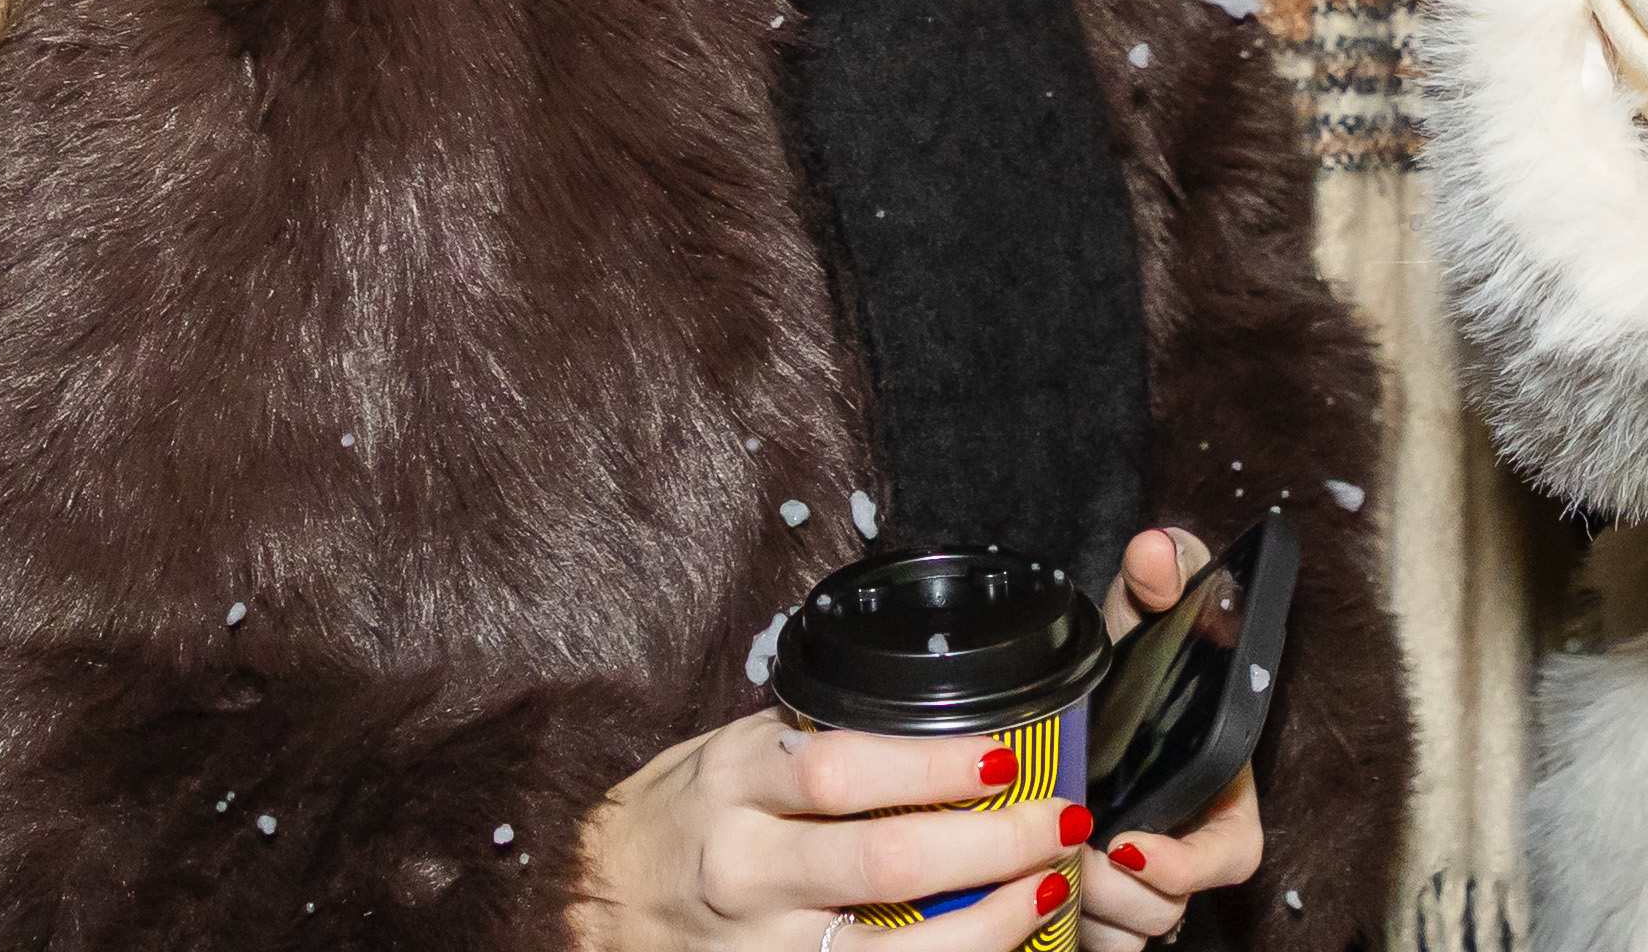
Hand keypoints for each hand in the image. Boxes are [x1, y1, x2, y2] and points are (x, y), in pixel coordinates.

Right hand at [568, 707, 1069, 951]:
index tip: (1005, 758)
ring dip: (987, 924)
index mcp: (734, 782)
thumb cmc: (675, 819)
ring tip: (1047, 889)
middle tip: (1060, 821)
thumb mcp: (725, 754)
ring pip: (891, 951)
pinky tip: (994, 949)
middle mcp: (745, 868)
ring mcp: (762, 945)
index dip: (934, 768)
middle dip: (991, 843)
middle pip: (885, 862)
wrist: (588, 908)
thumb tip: (932, 719)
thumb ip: (807, 743)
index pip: (843, 771)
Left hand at [1072, 528, 1265, 941]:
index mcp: (1215, 786)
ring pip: (1133, 930)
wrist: (1090, 684)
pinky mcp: (1102, 898)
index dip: (1189, 865)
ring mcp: (1144, 876)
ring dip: (1090, 913)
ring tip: (1041, 870)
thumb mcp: (1144, 606)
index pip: (1231, 854)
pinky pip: (1098, 940)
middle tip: (1063, 856)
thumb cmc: (1132, 650)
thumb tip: (1155, 552)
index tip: (1130, 849)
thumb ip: (1160, 574)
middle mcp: (1184, 839)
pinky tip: (1028, 895)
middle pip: (1171, 904)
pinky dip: (1068, 930)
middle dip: (1118, 893)